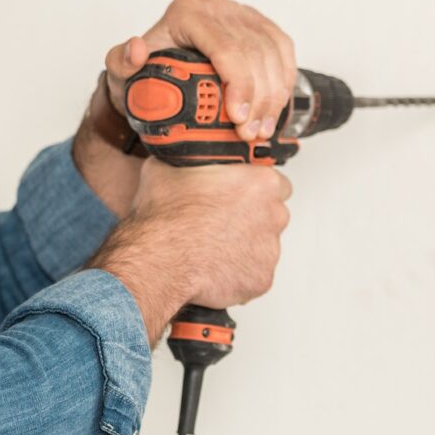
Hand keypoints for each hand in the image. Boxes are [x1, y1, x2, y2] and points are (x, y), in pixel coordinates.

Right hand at [91, 158, 291, 340]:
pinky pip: (253, 273)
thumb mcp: (165, 169)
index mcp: (259, 183)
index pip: (275, 181)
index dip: (253, 188)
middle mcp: (273, 215)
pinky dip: (237, 271)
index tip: (239, 193)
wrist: (159, 259)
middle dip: (250, 217)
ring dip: (243, 245)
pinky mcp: (260, 278)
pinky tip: (214, 264)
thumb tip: (177, 156)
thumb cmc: (166, 219)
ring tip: (212, 244)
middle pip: (271, 214)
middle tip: (221, 220)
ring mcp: (269, 250)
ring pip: (262, 245)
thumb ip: (184, 161)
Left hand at [104, 0, 296, 142]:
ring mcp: (239, 13)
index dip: (238, 84)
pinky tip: (274, 106)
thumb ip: (119, 63)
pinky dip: (283, 80)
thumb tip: (136, 49)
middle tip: (251, 131)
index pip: (224, 47)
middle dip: (258, 97)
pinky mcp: (258, 23)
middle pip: (252, 52)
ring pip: (271, 51)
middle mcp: (214, 6)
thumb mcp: (122, 73)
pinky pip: (282, 49)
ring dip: (273, 95)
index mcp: (185, 14)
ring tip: (262, 127)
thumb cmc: (142, 73)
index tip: (238, 117)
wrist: (160, 71)